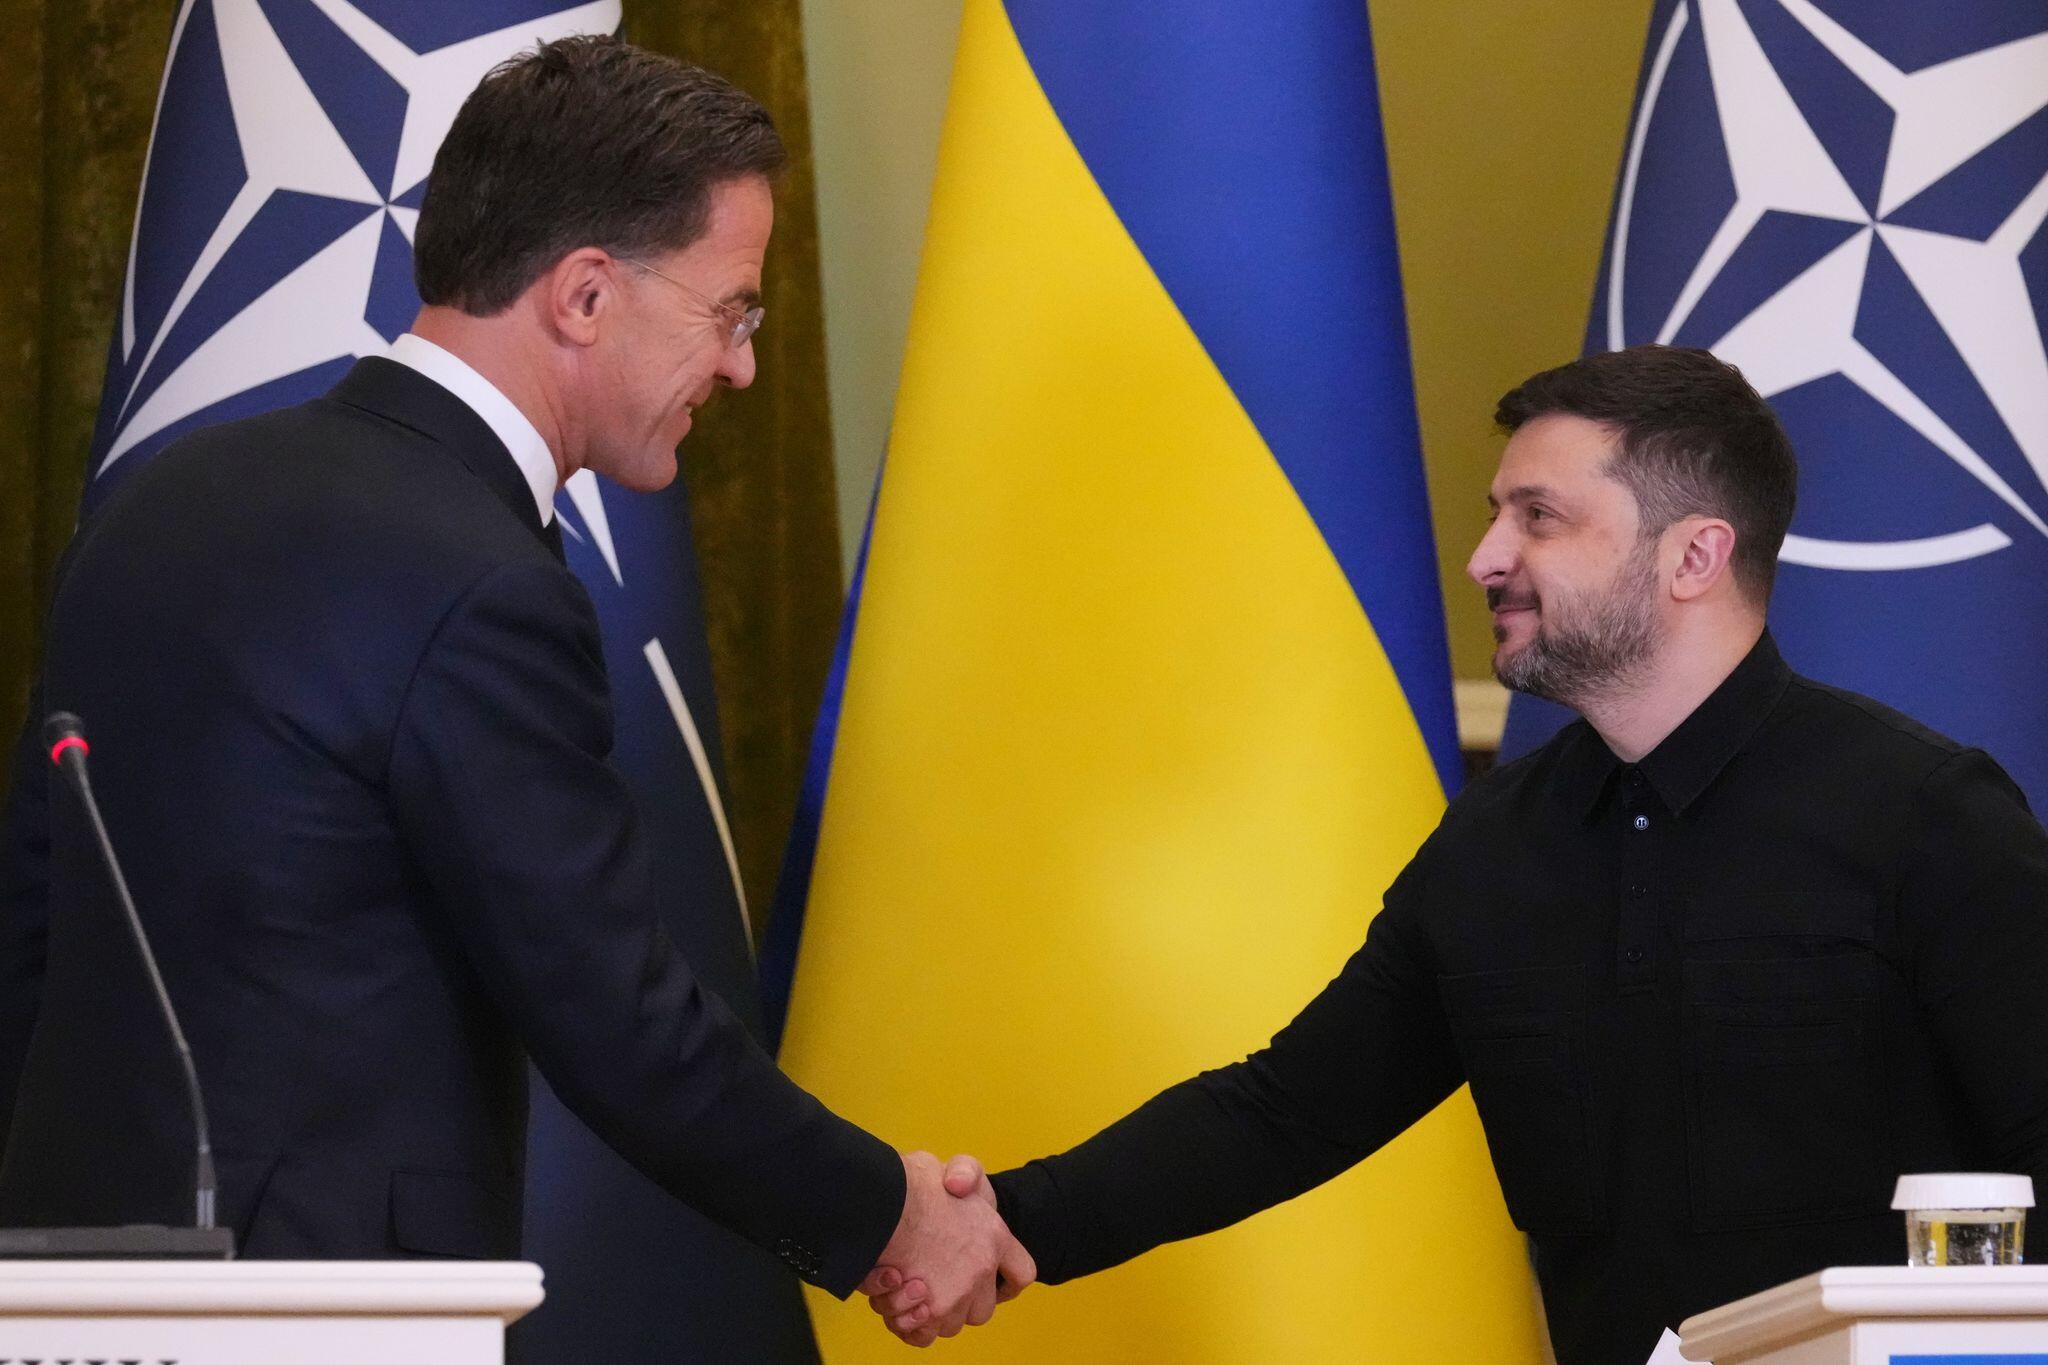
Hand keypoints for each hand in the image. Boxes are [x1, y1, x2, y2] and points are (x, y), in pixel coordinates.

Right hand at [860, 1152, 1032, 1345]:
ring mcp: (957, 1293)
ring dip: (930, 1313)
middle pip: (981, 1308)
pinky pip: (924, 1334)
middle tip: (935, 1283)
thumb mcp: (945, 1165)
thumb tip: (959, 1187)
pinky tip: (894, 1302)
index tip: (996, 1286)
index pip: (1021, 1273)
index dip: (1008, 1283)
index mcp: (994, 1236)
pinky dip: (910, 1326)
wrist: (876, 1198)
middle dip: (962, 1303)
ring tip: (905, 1288)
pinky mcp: (929, 1311)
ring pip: (951, 1323)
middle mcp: (981, 1269)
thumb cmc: (910, 1182)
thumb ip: (964, 1172)